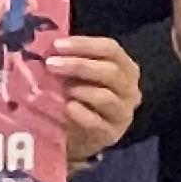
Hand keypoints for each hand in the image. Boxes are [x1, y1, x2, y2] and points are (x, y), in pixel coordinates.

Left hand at [48, 33, 140, 164]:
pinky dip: (80, 113)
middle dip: (78, 65)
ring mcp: (122, 114)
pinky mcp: (110, 134)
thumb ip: (74, 59)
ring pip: (105, 97)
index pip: (111, 49)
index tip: (58, 45)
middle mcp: (130, 90)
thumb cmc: (82, 97)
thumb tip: (51, 45)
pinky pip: (95, 122)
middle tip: (51, 64)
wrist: (82, 136)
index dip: (84, 45)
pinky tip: (67, 107)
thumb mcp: (82, 75)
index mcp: (126, 68)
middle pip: (110, 72)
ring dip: (79, 89)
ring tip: (61, 88)